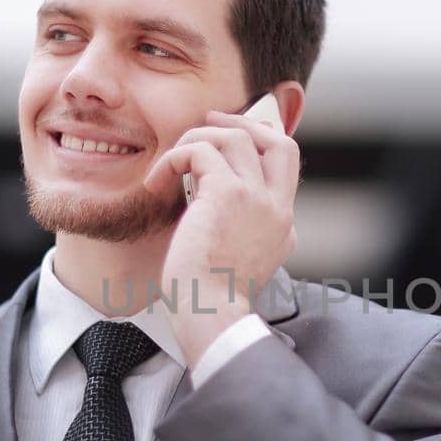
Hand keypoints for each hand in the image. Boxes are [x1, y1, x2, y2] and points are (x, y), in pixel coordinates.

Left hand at [143, 109, 299, 364]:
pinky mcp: (227, 193)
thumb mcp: (240, 264)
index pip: (285, 167)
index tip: (227, 144)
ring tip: (171, 162)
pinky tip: (155, 182)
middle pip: (277, 140)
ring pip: (235, 137)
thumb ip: (242, 235)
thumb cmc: (212, 300)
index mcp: (283, 225)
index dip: (259, 145)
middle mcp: (277, 207)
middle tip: (208, 125)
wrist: (211, 316)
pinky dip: (173, 158)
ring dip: (197, 139)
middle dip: (241, 124)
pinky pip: (199, 151)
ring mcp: (256, 198)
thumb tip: (214, 212)